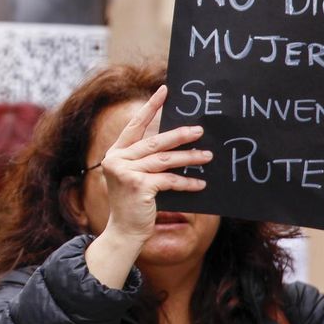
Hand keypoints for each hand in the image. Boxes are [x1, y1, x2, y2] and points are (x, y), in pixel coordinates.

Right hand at [96, 85, 210, 245]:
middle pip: (154, 141)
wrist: (124, 232)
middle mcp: (117, 160)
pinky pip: (169, 180)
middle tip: (200, 130)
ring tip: (207, 156)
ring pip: (164, 160)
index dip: (150, 108)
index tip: (165, 91)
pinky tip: (200, 183)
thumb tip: (176, 140)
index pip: (134, 125)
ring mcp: (125, 172)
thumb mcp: (136, 177)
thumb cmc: (134, 204)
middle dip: (179, 135)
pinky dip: (187, 182)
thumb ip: (147, 159)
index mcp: (115, 153)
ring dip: (189, 158)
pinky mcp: (138, 186)